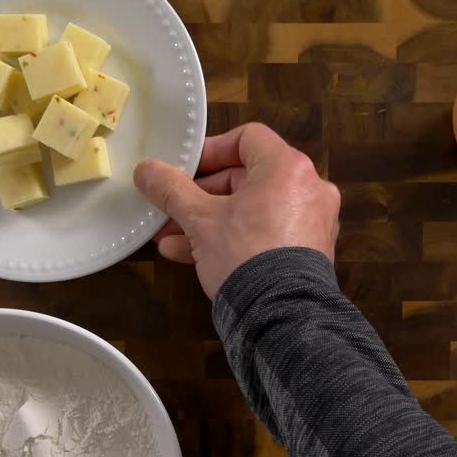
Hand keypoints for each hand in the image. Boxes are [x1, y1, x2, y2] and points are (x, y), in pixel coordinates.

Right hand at [135, 123, 340, 299]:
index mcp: (288, 168)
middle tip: (169, 209)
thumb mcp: (200, 220)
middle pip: (246, 178)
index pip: (247, 139)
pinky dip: (233, 239)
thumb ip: (171, 190)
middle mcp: (308, 189)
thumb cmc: (245, 255)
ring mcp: (310, 222)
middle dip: (200, 196)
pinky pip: (265, 235)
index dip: (211, 150)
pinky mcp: (307, 253)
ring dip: (209, 221)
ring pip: (252, 211)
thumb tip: (146, 170)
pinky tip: (189, 255)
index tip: (183, 168)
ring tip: (169, 237)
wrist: (283, 317)